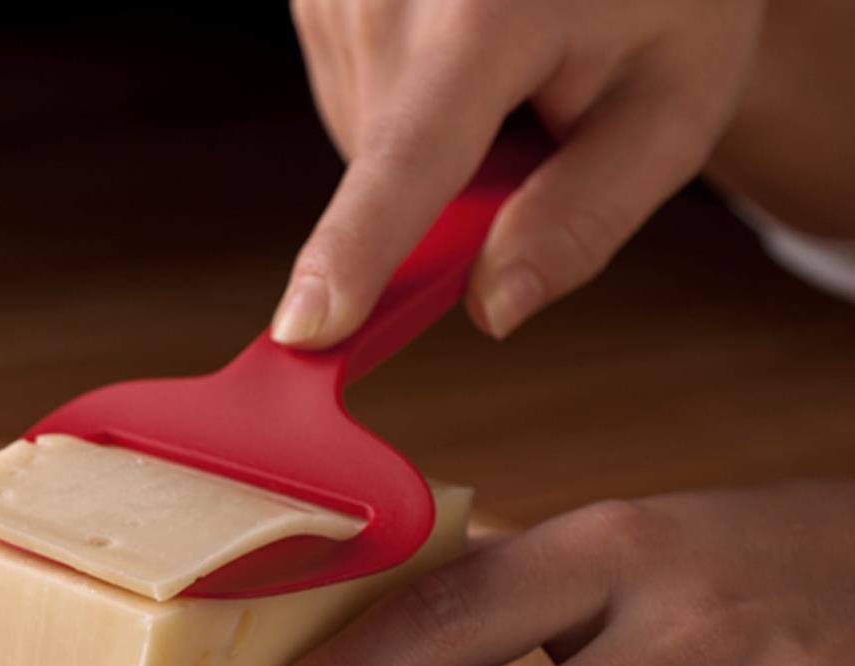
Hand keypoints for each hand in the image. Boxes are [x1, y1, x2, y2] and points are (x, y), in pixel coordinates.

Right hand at [272, 0, 764, 347]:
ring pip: (361, 145)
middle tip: (527, 130)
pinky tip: (454, 55)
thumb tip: (493, 308)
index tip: (306, 328)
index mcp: (487, 6)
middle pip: (382, 171)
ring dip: (424, 145)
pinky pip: (348, 102)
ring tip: (497, 74)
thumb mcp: (665, 115)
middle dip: (447, 192)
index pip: (408, 159)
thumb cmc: (661, 6)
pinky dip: (400, 107)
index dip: (356, 252)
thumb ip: (581, 220)